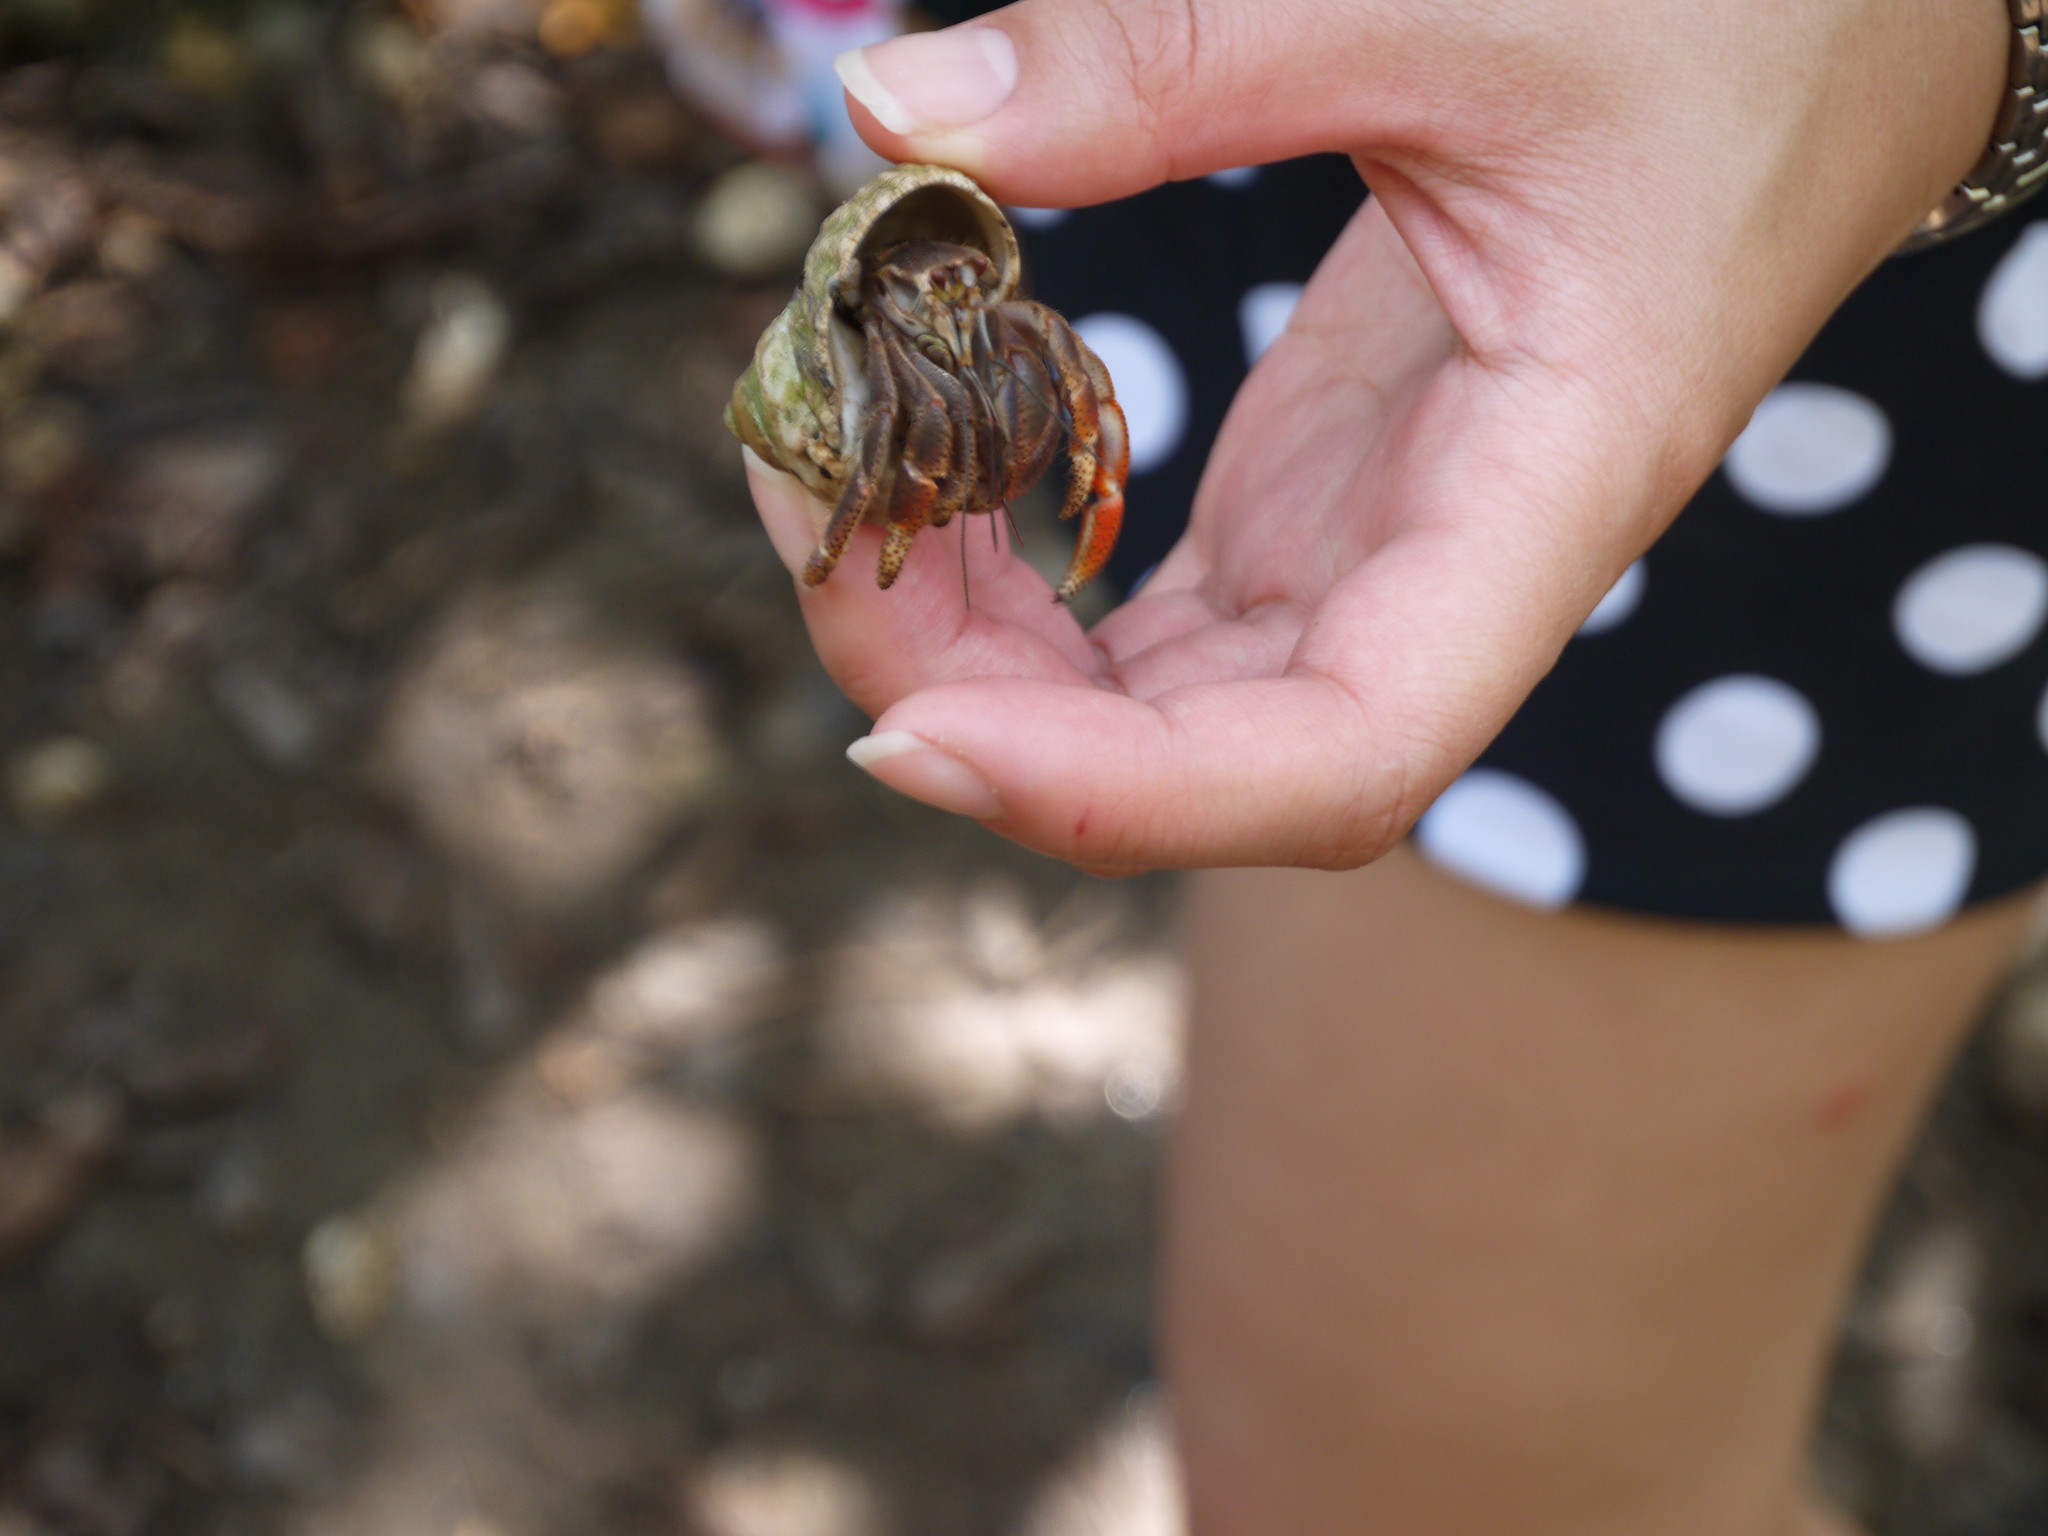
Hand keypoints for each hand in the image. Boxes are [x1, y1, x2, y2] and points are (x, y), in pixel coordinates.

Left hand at [748, 0, 2008, 870]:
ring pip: (1158, 709)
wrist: (1828, 26)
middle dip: (978, 702)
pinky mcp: (1322, 502)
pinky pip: (1150, 620)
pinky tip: (928, 471)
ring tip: (834, 471)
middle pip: (1206, 763)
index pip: (1342, 756)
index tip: (909, 735)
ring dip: (976, 648)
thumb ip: (1181, 52)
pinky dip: (1017, 578)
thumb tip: (894, 115)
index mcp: (1546, 495)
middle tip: (805, 506)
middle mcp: (1453, 574)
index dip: (1121, 797)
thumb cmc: (1722, 8)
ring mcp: (1377, 553)